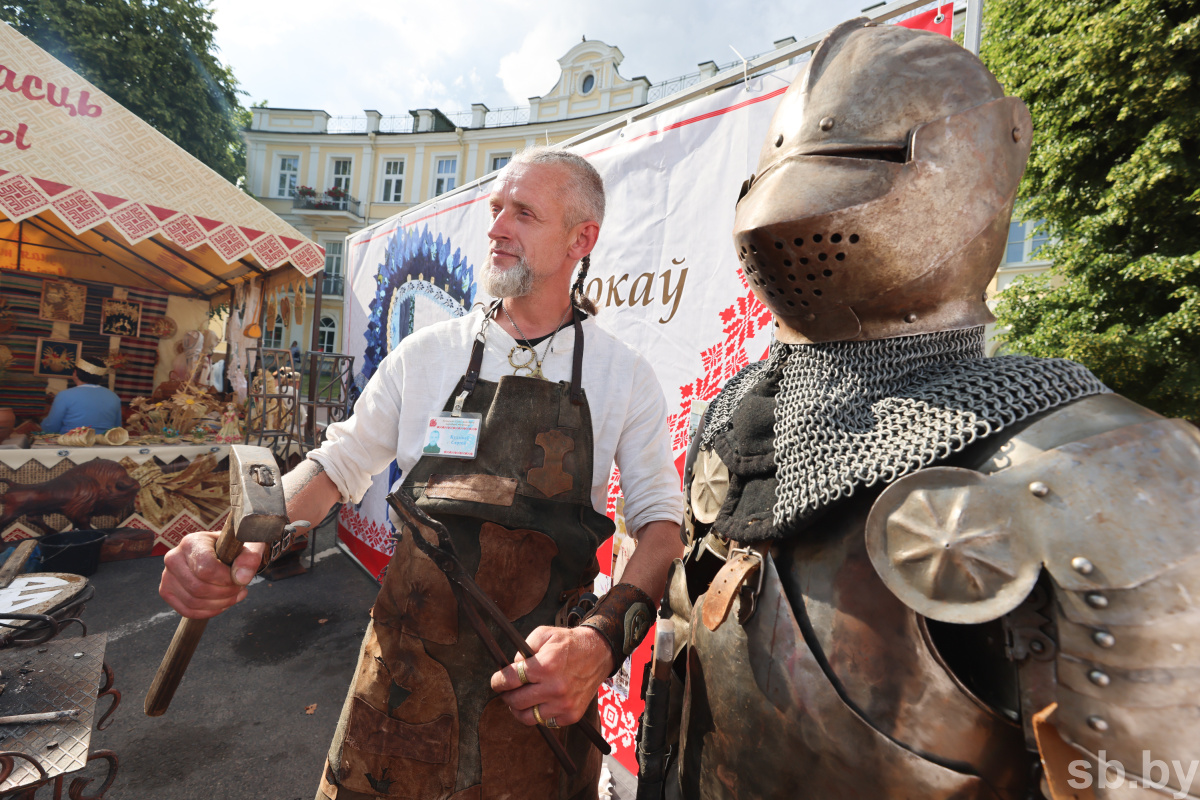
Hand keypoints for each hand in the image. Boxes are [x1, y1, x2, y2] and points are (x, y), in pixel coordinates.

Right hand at [159, 531, 267, 618]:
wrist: (222, 553)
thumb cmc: (235, 549)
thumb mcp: (249, 547)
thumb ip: (250, 558)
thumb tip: (241, 578)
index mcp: (192, 542)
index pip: (206, 569)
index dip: (226, 580)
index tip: (241, 580)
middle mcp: (173, 557)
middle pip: (198, 588)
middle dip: (225, 593)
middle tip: (240, 588)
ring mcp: (167, 576)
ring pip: (193, 601)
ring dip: (219, 604)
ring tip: (234, 595)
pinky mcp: (167, 591)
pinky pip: (187, 611)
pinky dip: (208, 611)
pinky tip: (223, 603)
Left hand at [489, 625, 614, 726]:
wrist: (599, 653)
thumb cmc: (569, 643)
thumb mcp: (543, 634)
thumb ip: (523, 650)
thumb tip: (510, 668)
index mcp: (546, 666)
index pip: (510, 680)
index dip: (498, 682)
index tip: (496, 682)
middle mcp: (555, 688)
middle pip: (516, 701)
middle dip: (506, 695)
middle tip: (506, 691)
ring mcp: (564, 704)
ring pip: (527, 717)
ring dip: (518, 709)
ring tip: (519, 700)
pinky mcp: (571, 715)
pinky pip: (545, 722)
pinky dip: (538, 714)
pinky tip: (539, 703)